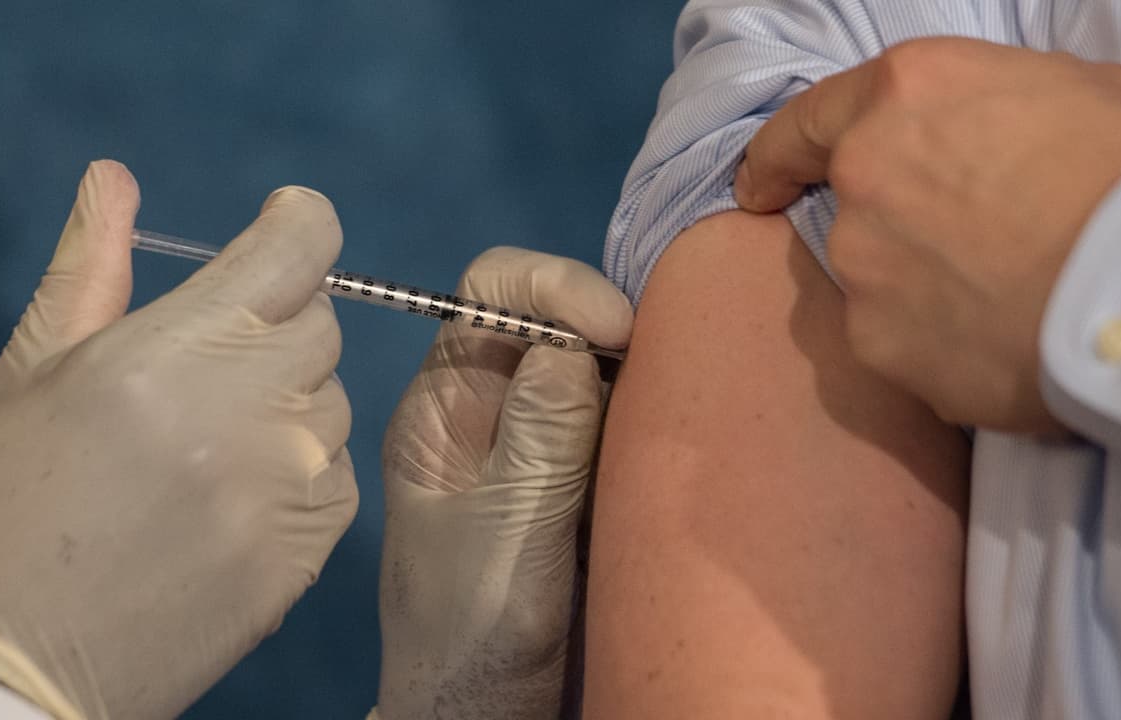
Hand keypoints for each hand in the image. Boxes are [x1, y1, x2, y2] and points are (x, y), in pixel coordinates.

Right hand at [0, 161, 357, 718]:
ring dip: (287, 401)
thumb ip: (89, 269)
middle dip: (275, 323)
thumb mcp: (27, 378)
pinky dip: (299, 468)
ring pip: (331, 400)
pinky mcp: (309, 551)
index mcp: (175, 353)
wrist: (6, 669)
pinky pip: (334, 472)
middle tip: (207, 364)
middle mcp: (252, 413)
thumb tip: (113, 179)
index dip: (299, 224)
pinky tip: (228, 500)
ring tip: (203, 448)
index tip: (285, 223)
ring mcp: (290, 487)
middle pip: (321, 323)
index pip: (300, 249)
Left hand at [372, 247, 631, 719]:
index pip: (488, 294)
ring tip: (678, 401)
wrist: (481, 716)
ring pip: (589, 369)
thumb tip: (569, 341)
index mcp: (443, 408)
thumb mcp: (505, 533)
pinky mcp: (574, 480)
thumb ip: (537, 438)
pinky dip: (647, 418)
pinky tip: (671, 440)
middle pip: (547, 319)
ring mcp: (531, 447)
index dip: (552, 288)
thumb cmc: (473, 633)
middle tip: (664, 366)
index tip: (615, 329)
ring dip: (634, 374)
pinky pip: (613, 422)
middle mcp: (486, 412)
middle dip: (606, 326)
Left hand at [735, 38, 1120, 431]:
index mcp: (902, 96)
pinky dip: (937, 349)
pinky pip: (898, 345)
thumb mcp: (1069, 94)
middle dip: (896, 234)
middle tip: (973, 251)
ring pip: (874, 284)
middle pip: (851, 214)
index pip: (805, 125)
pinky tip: (998, 346)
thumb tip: (978, 136)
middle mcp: (861, 179)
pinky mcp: (877, 345)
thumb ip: (987, 112)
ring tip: (1004, 301)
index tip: (759, 188)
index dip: (777, 159)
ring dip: (920, 294)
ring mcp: (861, 268)